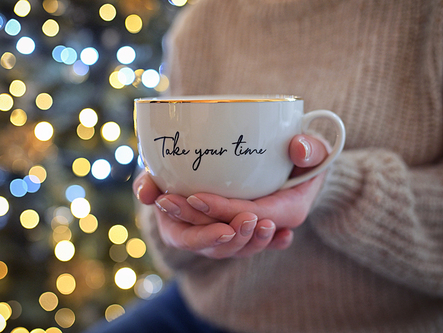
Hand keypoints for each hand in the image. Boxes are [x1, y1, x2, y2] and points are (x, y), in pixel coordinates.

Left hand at [133, 134, 328, 258]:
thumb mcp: (316, 149)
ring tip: (162, 200)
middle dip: (194, 220)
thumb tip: (298, 149)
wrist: (300, 169)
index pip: (251, 216)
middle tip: (165, 200)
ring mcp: (247, 228)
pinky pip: (210, 230)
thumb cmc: (308, 158)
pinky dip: (188, 221)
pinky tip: (165, 201)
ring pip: (214, 235)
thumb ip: (313, 148)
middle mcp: (267, 227)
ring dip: (186, 222)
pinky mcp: (234, 223)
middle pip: (226, 231)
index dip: (223, 211)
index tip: (194, 196)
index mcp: (289, 212)